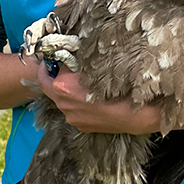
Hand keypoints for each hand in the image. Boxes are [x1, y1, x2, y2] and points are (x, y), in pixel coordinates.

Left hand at [38, 63, 160, 133]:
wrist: (135, 113)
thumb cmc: (118, 86)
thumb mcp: (96, 65)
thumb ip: (78, 61)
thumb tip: (72, 55)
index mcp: (62, 86)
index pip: (49, 70)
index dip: (53, 62)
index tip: (56, 58)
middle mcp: (62, 104)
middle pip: (50, 87)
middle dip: (54, 77)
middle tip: (61, 68)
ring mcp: (72, 118)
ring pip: (64, 101)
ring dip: (68, 92)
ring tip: (83, 84)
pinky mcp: (81, 127)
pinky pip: (75, 112)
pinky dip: (79, 104)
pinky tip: (93, 99)